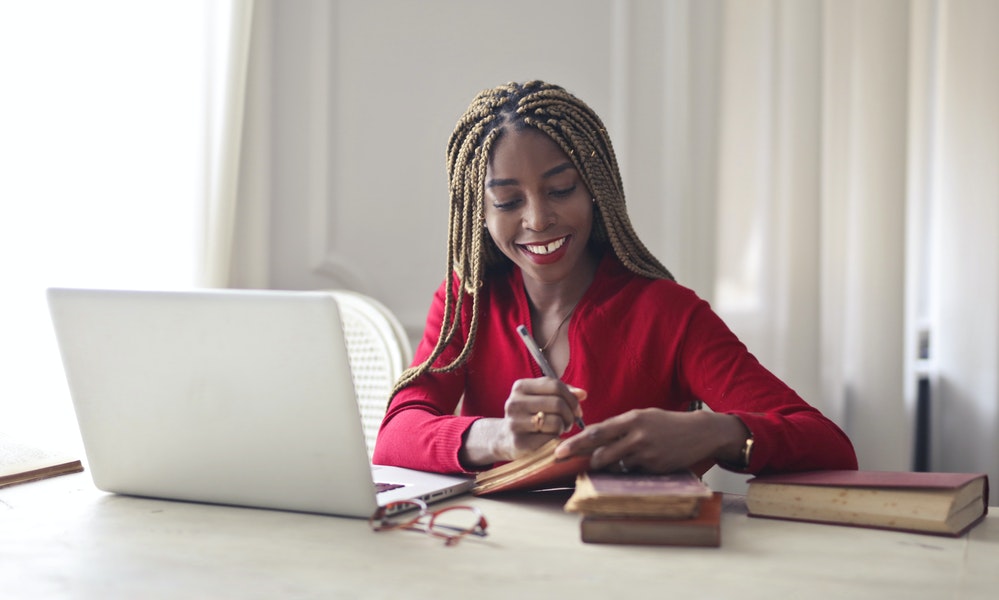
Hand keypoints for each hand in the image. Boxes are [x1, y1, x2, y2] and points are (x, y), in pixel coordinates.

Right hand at [460, 378, 585, 465]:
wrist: (505, 438)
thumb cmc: (530, 415)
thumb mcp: (542, 398)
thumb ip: (563, 393)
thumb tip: (582, 394)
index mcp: (520, 387)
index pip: (555, 385)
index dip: (571, 397)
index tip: (576, 408)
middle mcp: (514, 403)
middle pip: (557, 403)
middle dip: (570, 414)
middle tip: (570, 422)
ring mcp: (514, 422)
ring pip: (556, 421)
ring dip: (564, 427)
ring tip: (559, 429)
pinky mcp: (519, 442)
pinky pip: (550, 439)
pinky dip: (556, 439)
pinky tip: (550, 439)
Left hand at [553, 408, 746, 472]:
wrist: (699, 433)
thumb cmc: (666, 423)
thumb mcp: (642, 416)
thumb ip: (620, 426)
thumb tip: (595, 437)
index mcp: (632, 419)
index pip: (596, 432)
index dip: (575, 444)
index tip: (559, 452)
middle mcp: (637, 437)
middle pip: (600, 454)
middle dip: (586, 461)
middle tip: (576, 464)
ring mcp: (647, 455)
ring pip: (614, 467)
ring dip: (607, 467)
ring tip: (610, 461)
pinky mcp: (655, 469)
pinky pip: (631, 473)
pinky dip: (628, 471)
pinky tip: (637, 463)